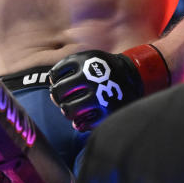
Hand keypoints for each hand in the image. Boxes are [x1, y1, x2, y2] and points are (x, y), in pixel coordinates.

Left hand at [49, 45, 169, 131]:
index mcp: (84, 62)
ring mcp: (98, 96)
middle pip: (58, 92)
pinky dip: (79, 124)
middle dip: (57, 97)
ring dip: (66, 111)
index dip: (54, 81)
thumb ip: (66, 68)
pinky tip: (82, 119)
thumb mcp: (87, 58)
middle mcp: (91, 77)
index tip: (62, 84)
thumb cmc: (103, 68)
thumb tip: (50, 88)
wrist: (133, 76)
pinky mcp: (106, 112)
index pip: (54, 75)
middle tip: (62, 100)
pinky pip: (82, 124)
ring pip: (68, 110)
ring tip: (71, 110)